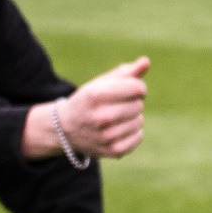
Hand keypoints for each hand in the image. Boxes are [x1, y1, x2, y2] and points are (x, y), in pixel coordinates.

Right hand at [28, 57, 149, 161]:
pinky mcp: (113, 151)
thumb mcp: (101, 83)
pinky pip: (138, 136)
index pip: (137, 88)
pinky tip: (117, 130)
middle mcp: (101, 117)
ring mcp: (107, 136)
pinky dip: (132, 132)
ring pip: (139, 121)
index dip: (137, 87)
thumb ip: (126, 72)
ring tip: (114, 118)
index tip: (128, 90)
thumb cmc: (88, 101)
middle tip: (115, 106)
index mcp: (96, 95)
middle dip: (131, 102)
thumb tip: (146, 61)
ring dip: (131, 118)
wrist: (65, 129)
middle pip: (138, 105)